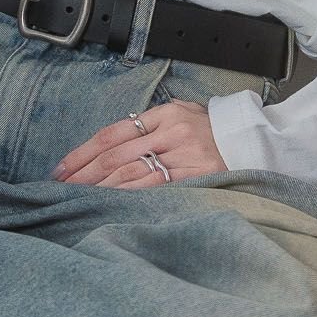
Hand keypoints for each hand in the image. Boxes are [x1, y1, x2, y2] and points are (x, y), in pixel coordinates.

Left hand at [50, 98, 227, 187]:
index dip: (83, 152)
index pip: (112, 133)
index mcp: (164, 113)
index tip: (62, 168)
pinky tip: (111, 202)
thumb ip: (152, 124)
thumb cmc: (214, 130)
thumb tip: (116, 142)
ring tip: (80, 198)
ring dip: (101, 187)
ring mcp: (185, 154)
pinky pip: (156, 187)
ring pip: (132, 172)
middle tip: (61, 188)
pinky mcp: (197, 176)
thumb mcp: (184, 113)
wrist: (256, 140)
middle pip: (116, 154)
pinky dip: (129, 195)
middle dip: (84, 173)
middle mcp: (172, 131)